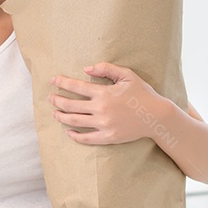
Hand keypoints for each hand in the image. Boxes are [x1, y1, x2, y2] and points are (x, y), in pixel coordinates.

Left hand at [49, 62, 164, 144]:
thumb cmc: (142, 93)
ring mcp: (104, 125)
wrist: (156, 117)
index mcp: (104, 93)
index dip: (62, 83)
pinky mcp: (108, 137)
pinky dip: (74, 135)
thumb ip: (106, 69)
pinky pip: (86, 138)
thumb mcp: (127, 75)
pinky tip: (68, 131)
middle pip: (71, 105)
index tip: (53, 80)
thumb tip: (86, 68)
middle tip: (50, 97)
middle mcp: (101, 109)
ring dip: (61, 117)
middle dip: (57, 100)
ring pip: (75, 121)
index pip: (76, 87)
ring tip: (54, 113)